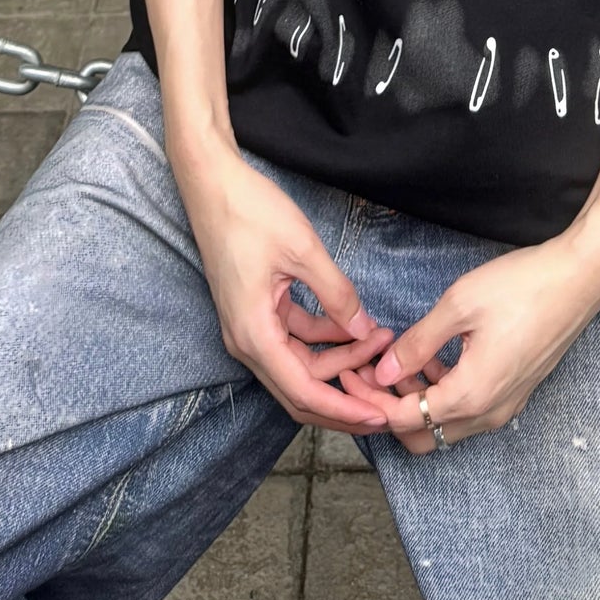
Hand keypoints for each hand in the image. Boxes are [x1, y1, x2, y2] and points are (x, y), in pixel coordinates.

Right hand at [176, 142, 394, 434]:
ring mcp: (250, 327)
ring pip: (300, 365)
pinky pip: (295, 339)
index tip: (378, 416)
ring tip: (381, 342)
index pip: (302, 392)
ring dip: (340, 361)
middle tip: (388, 394)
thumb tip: (365, 329)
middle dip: (345, 397)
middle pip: (300, 390)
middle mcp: (247, 341)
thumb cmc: (250, 212)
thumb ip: (336, 294)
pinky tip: (356, 326)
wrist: (212, 183)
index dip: (342, 409)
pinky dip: (326, 339)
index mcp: (253, 334)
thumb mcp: (302, 250)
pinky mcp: (256, 311)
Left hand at [335, 229, 599, 454]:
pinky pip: (467, 411)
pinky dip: (441, 395)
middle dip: (388, 411)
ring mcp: (505, 406)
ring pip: (445, 426)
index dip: (369, 399)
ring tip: (396, 359)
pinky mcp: (515, 393)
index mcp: (471, 395)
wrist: (580, 279)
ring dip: (416, 402)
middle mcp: (488, 413)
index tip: (349, 374)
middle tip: (369, 374)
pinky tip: (432, 357)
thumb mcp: (459, 305)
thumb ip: (418, 344)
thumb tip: (385, 371)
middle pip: (422, 437)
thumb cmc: (522, 287)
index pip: (403, 419)